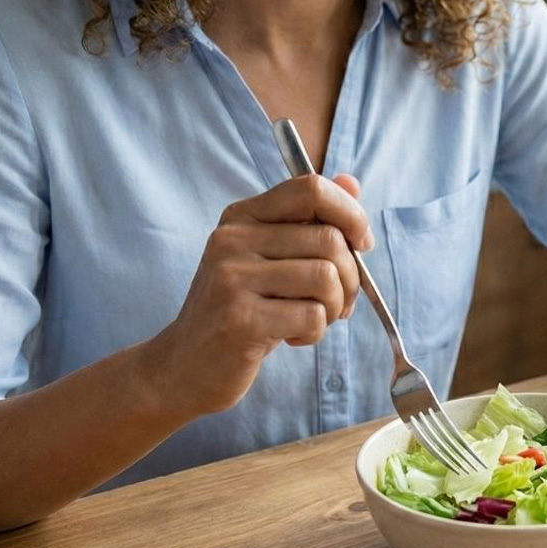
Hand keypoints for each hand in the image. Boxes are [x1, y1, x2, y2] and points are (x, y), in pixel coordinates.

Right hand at [143, 173, 371, 415]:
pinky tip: (293, 337)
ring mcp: (232, 277)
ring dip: (334, 307)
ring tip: (313, 319)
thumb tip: (352, 182)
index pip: (311, 188)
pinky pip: (312, 315)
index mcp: (243, 215)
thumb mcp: (272, 259)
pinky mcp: (240, 319)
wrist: (185, 365)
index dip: (351, 214)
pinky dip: (316, 332)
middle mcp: (233, 239)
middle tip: (337, 302)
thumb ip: (309, 221)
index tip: (361, 243)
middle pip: (329, 239)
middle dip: (351, 277)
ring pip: (326, 277)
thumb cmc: (241, 310)